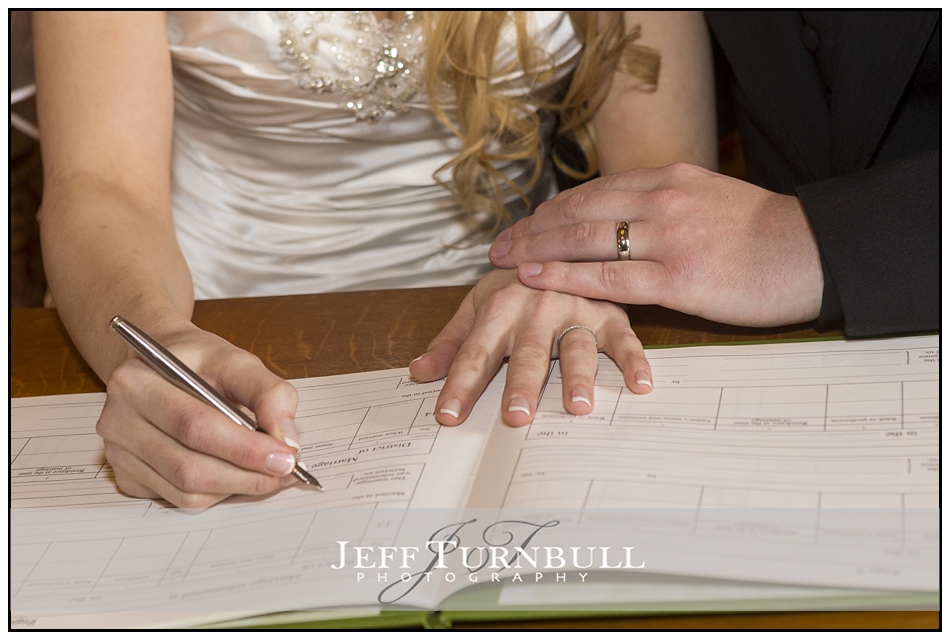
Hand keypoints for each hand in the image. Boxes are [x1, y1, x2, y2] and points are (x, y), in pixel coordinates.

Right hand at [97, 327, 301, 508]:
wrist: (165, 366)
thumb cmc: (199, 362)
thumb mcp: (238, 362)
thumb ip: (269, 393)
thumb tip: (286, 438)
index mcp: (137, 382)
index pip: (194, 426)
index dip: (244, 447)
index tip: (285, 456)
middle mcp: (117, 421)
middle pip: (188, 466)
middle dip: (246, 474)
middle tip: (285, 471)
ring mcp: (119, 455)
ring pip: (186, 490)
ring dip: (236, 487)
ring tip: (269, 473)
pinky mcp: (128, 477)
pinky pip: (179, 498)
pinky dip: (217, 493)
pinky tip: (238, 474)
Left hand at [409, 270, 651, 427]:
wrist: (563, 239)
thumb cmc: (514, 284)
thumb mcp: (476, 306)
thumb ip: (451, 342)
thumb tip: (418, 372)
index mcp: (500, 306)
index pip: (475, 352)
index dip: (460, 384)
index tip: (448, 415)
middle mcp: (538, 308)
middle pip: (527, 353)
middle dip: (520, 384)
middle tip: (516, 416)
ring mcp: (576, 310)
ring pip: (576, 347)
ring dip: (578, 376)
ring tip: (578, 406)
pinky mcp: (610, 314)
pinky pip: (624, 339)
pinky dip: (634, 361)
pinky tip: (640, 385)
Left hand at [489, 163, 823, 327]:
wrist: (814, 253)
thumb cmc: (767, 235)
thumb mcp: (713, 199)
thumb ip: (668, 205)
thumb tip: (630, 218)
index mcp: (670, 180)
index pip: (595, 191)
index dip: (553, 209)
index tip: (527, 222)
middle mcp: (661, 201)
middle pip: (578, 210)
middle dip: (532, 228)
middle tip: (499, 242)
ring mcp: (667, 238)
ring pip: (582, 239)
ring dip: (535, 250)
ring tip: (502, 260)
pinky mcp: (677, 279)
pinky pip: (606, 277)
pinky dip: (564, 276)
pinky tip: (534, 277)